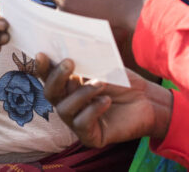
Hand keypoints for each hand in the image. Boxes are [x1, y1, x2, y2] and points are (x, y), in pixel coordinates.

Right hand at [36, 54, 171, 147]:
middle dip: (57, 77)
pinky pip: (82, 124)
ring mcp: (78, 121)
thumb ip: (87, 62)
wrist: (147, 101)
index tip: (42, 54)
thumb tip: (70, 51)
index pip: (49, 77)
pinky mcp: (90, 137)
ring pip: (65, 109)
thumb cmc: (124, 83)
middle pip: (50, 93)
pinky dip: (93, 110)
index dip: (42, 67)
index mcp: (69, 85)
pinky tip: (106, 101)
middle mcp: (69, 104)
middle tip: (70, 63)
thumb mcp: (105, 67)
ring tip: (101, 83)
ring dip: (82, 93)